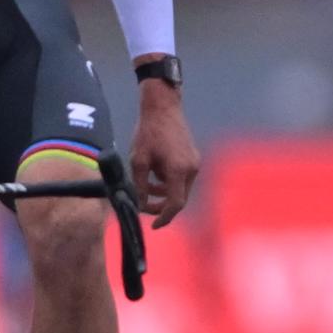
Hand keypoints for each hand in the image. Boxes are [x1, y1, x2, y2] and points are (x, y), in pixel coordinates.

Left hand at [131, 77, 200, 228]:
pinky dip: (169, 182)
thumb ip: (139, 186)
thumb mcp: (138, 160)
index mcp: (178, 170)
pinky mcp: (193, 157)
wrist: (163, 106)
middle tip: (144, 207)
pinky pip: (182, 178)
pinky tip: (154, 174)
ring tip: (144, 186)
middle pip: (179, 199)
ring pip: (180, 189)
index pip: (175, 204)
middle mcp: (191, 169)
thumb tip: (140, 207)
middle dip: (161, 206)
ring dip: (163, 193)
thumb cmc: (148, 132)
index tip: (153, 225)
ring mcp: (194, 162)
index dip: (164, 217)